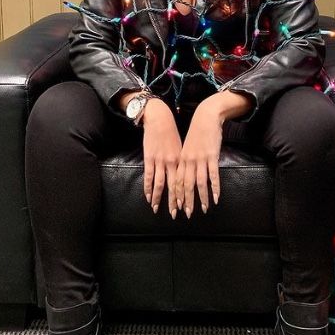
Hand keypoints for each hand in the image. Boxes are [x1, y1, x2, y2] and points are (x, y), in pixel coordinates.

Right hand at [142, 98, 181, 218]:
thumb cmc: (172, 133)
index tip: (186, 207)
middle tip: (174, 215)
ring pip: (161, 184)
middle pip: (175, 186)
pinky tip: (148, 197)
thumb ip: (183, 161)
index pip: (185, 182)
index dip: (186, 195)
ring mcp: (160, 161)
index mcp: (182, 160)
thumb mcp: (182, 147)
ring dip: (159, 198)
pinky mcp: (150, 158)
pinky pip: (149, 176)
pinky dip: (148, 188)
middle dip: (174, 201)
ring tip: (157, 210)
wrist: (160, 119)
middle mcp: (173, 162)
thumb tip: (187, 173)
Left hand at [176, 99, 222, 218]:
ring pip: (200, 183)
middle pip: (187, 185)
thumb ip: (186, 162)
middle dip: (187, 201)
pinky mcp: (211, 156)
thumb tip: (186, 176)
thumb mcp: (187, 148)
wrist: (205, 117)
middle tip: (189, 214)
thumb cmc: (197, 133)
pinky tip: (216, 197)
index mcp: (181, 159)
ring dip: (202, 197)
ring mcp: (200, 159)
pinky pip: (213, 175)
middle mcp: (188, 160)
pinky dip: (215, 187)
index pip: (177, 181)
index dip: (177, 195)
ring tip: (204, 209)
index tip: (178, 207)